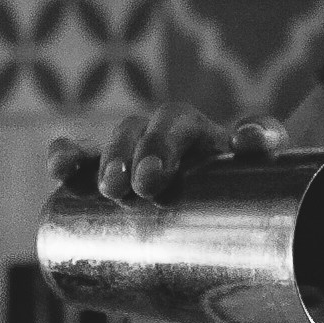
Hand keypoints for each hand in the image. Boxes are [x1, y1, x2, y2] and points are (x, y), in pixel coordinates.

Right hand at [49, 106, 287, 204]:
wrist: (239, 197)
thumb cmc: (249, 181)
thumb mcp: (265, 162)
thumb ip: (265, 142)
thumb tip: (247, 138)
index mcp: (194, 129)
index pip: (174, 124)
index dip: (159, 145)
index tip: (151, 179)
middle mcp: (159, 134)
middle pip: (136, 133)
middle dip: (127, 157)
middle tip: (129, 187)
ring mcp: (133, 152)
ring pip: (111, 143)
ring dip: (100, 159)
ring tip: (102, 187)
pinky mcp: (111, 172)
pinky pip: (83, 157)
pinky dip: (68, 156)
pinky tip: (58, 167)